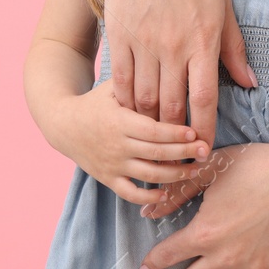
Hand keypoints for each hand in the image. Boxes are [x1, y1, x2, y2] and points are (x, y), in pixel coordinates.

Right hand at [52, 83, 209, 206]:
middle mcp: (117, 145)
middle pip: (156, 153)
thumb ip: (135, 84)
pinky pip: (129, 193)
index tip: (194, 132)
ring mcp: (113, 164)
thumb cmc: (95, 102)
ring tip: (195, 170)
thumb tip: (167, 72)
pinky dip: (147, 196)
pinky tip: (165, 193)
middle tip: (205, 151)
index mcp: (120, 121)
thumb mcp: (111, 88)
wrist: (63, 125)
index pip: (152, 130)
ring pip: (148, 174)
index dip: (174, 133)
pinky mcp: (107, 178)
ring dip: (174, 176)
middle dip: (183, 153)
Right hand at [103, 0, 255, 151]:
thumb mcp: (224, 5)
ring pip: (145, 100)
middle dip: (176, 136)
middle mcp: (173, 47)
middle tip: (178, 150)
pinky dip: (126, 102)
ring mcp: (144, 42)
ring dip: (150, 123)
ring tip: (155, 134)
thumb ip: (234, 48)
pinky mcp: (120, 35)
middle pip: (173, 108)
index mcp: (203, 41)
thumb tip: (250, 82)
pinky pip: (121, 80)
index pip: (204, 100)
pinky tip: (131, 111)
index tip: (204, 149)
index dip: (204, 131)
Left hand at [138, 138, 268, 268]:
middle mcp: (225, 259)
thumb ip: (178, 192)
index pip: (168, 256)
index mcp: (205, 234)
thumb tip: (150, 209)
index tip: (147, 266)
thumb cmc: (259, 166)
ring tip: (214, 258)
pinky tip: (247, 260)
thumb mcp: (213, 170)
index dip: (153, 261)